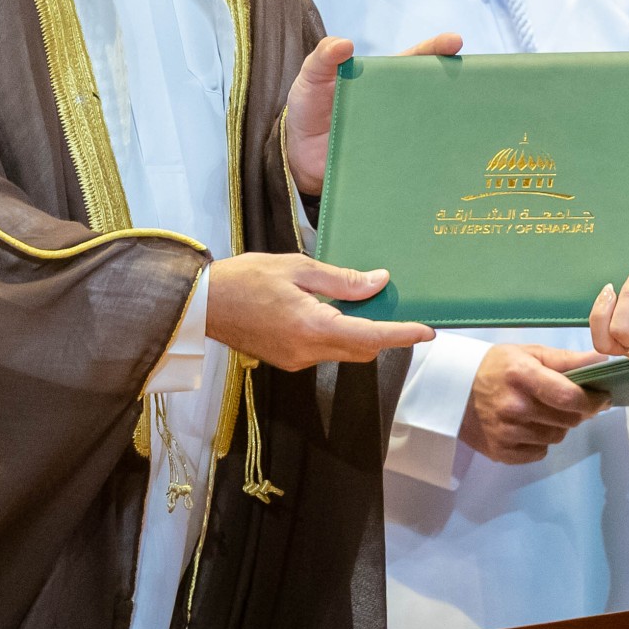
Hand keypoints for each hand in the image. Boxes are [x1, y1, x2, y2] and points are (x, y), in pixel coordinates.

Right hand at [205, 252, 433, 369]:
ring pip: (343, 351)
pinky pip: (323, 351)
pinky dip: (338, 334)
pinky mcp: (285, 360)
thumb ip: (341, 280)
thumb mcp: (297, 268)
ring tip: (365, 303)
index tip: (427, 331)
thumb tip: (379, 282)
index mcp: (313, 327)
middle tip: (400, 310)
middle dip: (385, 334)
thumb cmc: (245, 278)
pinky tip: (333, 312)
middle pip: (361, 349)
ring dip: (360, 333)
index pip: (370, 336)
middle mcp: (307, 352)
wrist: (201, 304)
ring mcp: (295, 360)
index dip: (402, 334)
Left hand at [284, 32, 464, 193]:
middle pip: (433, 93)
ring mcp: (396, 133)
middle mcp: (396, 105)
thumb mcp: (311, 77)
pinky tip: (439, 162)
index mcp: (382, 79)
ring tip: (462, 124)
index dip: (436, 50)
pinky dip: (426, 160)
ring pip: (429, 126)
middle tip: (474, 85)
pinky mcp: (391, 160)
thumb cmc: (308, 107)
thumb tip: (345, 43)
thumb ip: (322, 57)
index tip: (456, 43)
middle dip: (456, 87)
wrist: (296, 155)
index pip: (415, 60)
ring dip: (445, 126)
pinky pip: (413, 158)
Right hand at [459, 343, 609, 463]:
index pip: (570, 397)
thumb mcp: (529, 353)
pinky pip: (539, 453)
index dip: (593, 400)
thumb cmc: (497, 367)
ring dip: (558, 426)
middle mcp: (514, 407)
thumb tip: (603, 361)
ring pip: (556, 437)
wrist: (452, 390)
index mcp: (522, 376)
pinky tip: (528, 426)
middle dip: (578, 412)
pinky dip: (540, 442)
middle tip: (569, 401)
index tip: (603, 398)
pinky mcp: (501, 453)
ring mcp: (506, 433)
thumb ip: (567, 359)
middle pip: (568, 420)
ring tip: (542, 412)